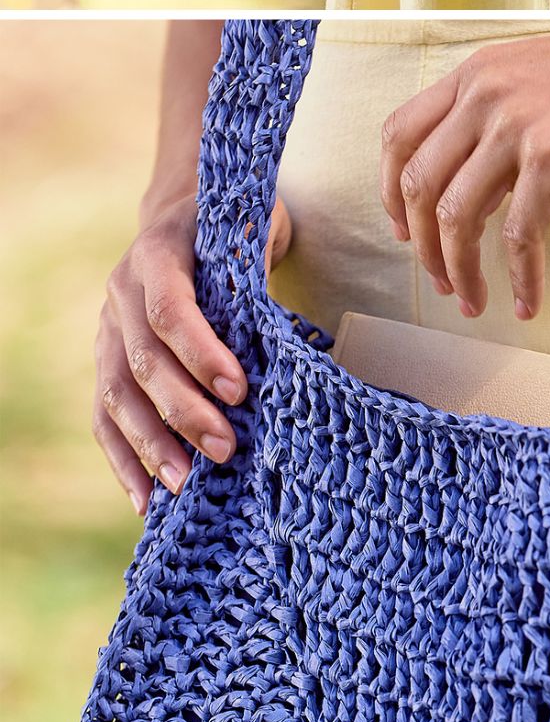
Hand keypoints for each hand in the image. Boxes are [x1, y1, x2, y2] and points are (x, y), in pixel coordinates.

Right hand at [93, 192, 291, 515]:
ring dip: (150, 444)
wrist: (187, 221)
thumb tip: (273, 297)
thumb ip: (258, 257)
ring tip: (183, 485)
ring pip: (116, 395)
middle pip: (142, 361)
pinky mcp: (107, 363)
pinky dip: (124, 460)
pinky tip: (145, 500)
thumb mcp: (253, 226)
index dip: (200, 352)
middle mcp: (120, 294)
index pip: (169, 310)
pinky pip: (105, 417)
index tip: (238, 390)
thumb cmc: (234, 231)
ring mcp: (107, 331)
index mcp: (156, 254)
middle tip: (224, 449)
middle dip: (182, 410)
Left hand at [378, 22, 549, 324]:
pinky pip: (518, 236)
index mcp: (476, 73)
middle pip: (419, 184)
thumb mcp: (542, 76)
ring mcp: (517, 126)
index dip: (391, 192)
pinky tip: (529, 300)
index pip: (399, 134)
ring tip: (474, 301)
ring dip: (460, 270)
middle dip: (423, 246)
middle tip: (441, 280)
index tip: (405, 231)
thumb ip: (501, 114)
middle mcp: (485, 95)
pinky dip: (520, 277)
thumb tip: (476, 177)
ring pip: (458, 216)